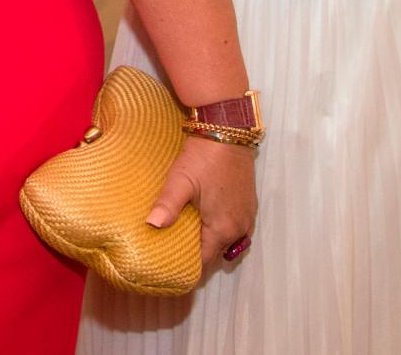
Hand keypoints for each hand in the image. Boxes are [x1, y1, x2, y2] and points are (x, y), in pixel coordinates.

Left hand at [147, 136, 256, 267]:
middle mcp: (239, 229)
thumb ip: (167, 205)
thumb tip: (152, 226)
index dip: (187, 267)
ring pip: (226, 243)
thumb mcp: (181, 180)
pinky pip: (235, 230)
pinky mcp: (248, 205)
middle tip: (173, 254)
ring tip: (186, 240)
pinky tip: (204, 223)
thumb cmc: (203, 157)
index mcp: (222, 228)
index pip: (204, 261)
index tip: (170, 270)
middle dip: (196, 257)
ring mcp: (247, 217)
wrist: (229, 131)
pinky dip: (220, 232)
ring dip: (209, 244)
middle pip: (216, 254)